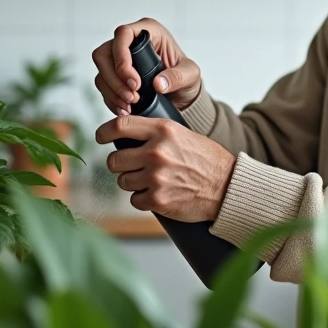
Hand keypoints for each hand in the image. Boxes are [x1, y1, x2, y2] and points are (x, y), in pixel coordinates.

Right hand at [92, 18, 201, 114]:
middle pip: (104, 54)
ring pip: (101, 71)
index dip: (122, 58)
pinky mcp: (114, 75)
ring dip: (112, 91)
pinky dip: (111, 99)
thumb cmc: (186, 77)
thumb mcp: (191, 75)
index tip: (135, 83)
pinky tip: (125, 109)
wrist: (182, 94)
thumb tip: (158, 84)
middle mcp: (129, 41)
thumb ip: (178, 77)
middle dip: (115, 79)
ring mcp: (119, 58)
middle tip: (132, 97)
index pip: (123, 34)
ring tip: (130, 105)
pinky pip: (103, 86)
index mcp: (148, 31)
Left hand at [96, 115, 234, 222]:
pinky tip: (157, 193)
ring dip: (132, 182)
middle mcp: (156, 152)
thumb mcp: (182, 134)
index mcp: (163, 130)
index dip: (103, 132)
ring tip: (151, 180)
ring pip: (123, 181)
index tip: (100, 137)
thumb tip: (125, 137)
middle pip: (114, 160)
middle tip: (131, 166)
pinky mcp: (158, 200)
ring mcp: (156, 177)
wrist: (227, 187)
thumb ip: (155, 134)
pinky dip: (143, 199)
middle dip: (119, 164)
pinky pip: (134, 200)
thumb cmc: (206, 160)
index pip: (120, 126)